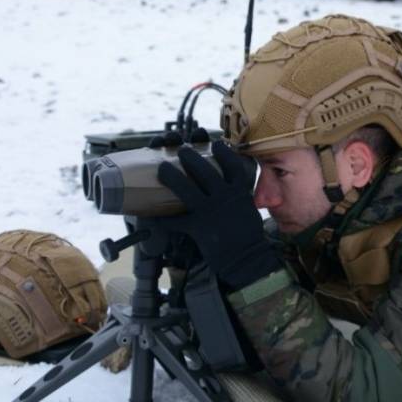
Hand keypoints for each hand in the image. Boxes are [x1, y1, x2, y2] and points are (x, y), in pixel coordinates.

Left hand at [157, 141, 282, 289]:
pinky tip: (151, 215)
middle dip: (191, 158)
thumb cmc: (249, 234)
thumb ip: (240, 195)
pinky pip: (176, 221)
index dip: (224, 153)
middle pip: (206, 171)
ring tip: (162, 167)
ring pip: (187, 190)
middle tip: (182, 149)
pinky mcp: (199, 228)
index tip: (216, 143)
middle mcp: (225, 198)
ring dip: (173, 177)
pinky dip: (163, 219)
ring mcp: (211, 212)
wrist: (246, 259)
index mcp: (240, 192)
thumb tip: (232, 185)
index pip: (233, 166)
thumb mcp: (248, 208)